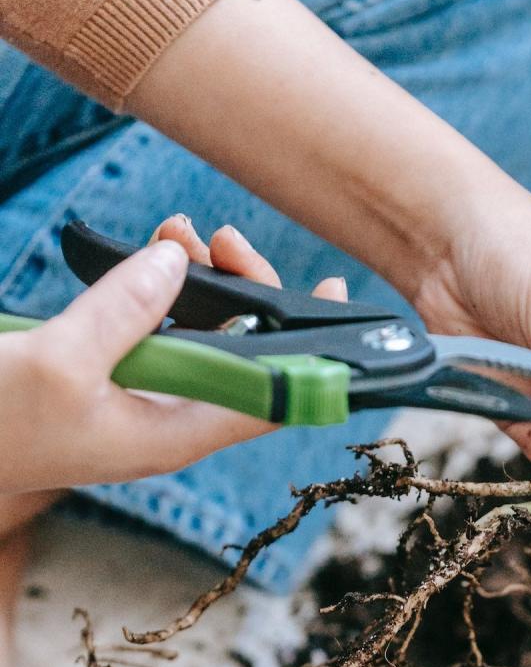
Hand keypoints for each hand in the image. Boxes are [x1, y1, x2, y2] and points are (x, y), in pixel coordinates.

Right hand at [0, 217, 345, 666]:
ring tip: (179, 231)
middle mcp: (172, 420)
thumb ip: (123, 312)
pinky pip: (156, 332)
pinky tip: (152, 255)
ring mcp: (143, 400)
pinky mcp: (111, 379)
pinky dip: (158, 291)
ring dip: (198, 282)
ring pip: (198, 337)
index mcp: (176, 435)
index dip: (313, 356)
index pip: (272, 401)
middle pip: (241, 358)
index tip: (336, 302)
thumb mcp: (58, 363)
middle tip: (225, 238)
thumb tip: (179, 264)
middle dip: (246, 293)